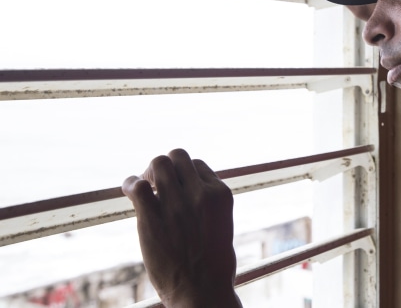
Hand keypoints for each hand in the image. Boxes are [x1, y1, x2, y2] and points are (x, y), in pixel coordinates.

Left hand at [122, 149, 241, 307]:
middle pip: (178, 156)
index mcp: (221, 194)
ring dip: (149, 172)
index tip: (176, 188)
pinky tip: (130, 191)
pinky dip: (131, 183)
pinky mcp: (153, 216)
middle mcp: (200, 193)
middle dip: (166, 166)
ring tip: (146, 187)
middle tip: (158, 183)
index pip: (198, 165)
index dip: (184, 174)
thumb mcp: (222, 225)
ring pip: (158, 163)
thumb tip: (191, 190)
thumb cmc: (214, 265)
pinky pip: (137, 185)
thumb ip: (208, 204)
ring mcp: (176, 203)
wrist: (201, 291)